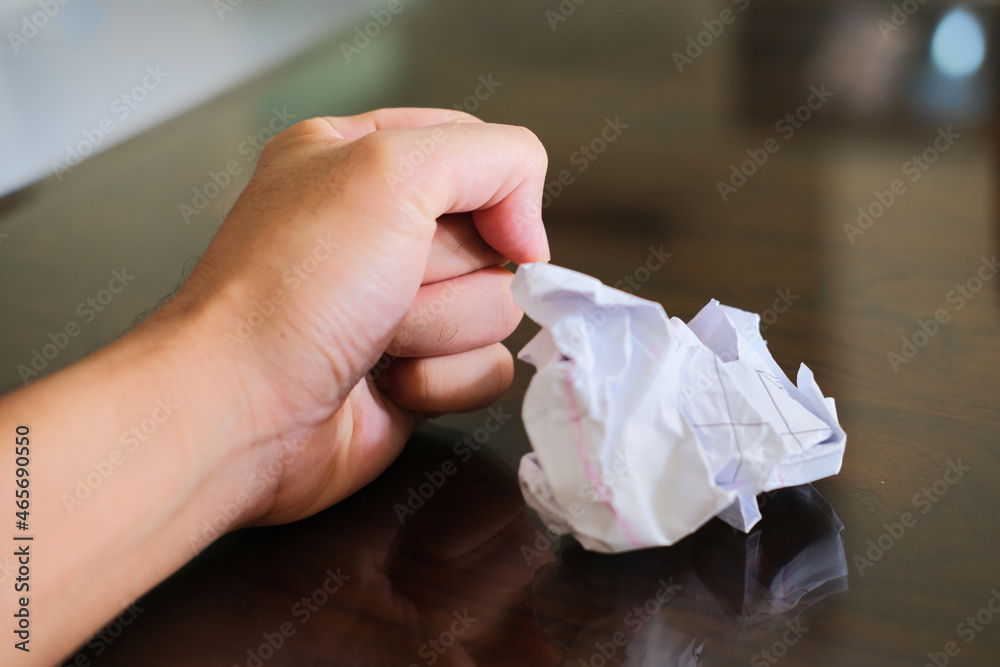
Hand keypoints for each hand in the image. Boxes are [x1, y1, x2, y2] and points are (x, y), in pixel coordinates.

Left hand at [158, 108, 548, 525]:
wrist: (239, 414)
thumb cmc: (294, 287)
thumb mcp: (391, 171)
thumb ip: (491, 159)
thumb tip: (530, 235)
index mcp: (359, 159)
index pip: (477, 151)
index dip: (496, 190)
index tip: (492, 227)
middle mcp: (379, 230)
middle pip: (492, 237)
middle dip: (448, 270)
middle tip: (388, 284)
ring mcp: (398, 306)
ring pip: (497, 308)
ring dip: (441, 330)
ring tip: (374, 338)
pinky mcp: (416, 373)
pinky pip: (486, 370)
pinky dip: (441, 381)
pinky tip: (385, 384)